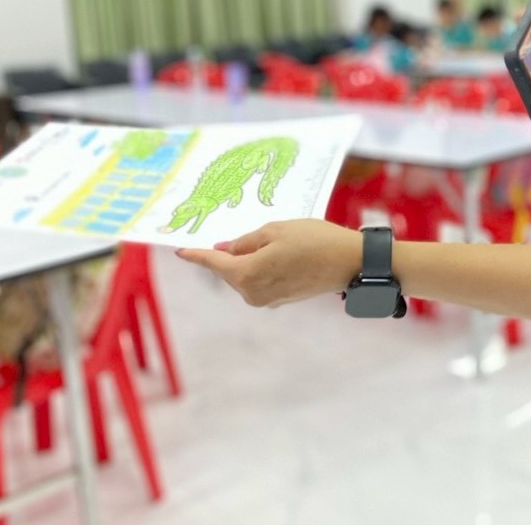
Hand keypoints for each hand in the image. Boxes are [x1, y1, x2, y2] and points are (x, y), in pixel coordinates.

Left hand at [175, 220, 361, 307]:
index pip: (214, 262)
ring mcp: (266, 299)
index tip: (180, 250)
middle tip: (253, 232)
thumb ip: (245, 241)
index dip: (197, 254)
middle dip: (232, 252)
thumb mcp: (276, 230)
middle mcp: (251, 293)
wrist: (349, 262)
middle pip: (230, 270)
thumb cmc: (314, 240)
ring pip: (245, 275)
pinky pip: (260, 281)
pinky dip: (262, 267)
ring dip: (250, 259)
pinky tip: (281, 253)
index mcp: (246, 274)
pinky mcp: (280, 300)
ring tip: (277, 240)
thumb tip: (225, 249)